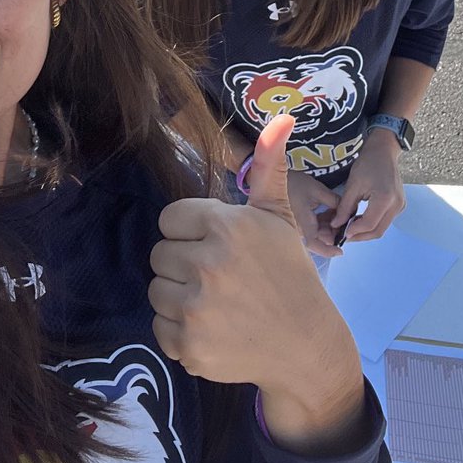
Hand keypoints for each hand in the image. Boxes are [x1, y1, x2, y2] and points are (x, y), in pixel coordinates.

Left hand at [149, 115, 365, 451]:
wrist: (306, 345)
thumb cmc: (289, 273)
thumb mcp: (279, 218)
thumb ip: (267, 167)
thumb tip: (281, 116)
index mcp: (225, 226)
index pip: (169, 219)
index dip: (191, 232)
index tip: (217, 246)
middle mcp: (207, 264)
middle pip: (159, 255)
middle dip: (184, 264)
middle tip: (220, 278)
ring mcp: (197, 308)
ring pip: (157, 290)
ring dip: (179, 297)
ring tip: (215, 303)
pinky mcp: (189, 346)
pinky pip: (160, 327)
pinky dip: (180, 331)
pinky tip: (212, 329)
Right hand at [286, 170, 342, 256]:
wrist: (271, 177)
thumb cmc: (293, 183)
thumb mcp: (316, 189)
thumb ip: (334, 201)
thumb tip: (347, 211)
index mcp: (303, 223)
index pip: (315, 244)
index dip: (328, 251)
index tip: (341, 250)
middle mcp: (298, 228)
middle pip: (318, 238)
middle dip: (333, 231)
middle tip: (345, 218)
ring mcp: (295, 225)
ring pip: (315, 233)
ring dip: (327, 225)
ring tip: (337, 210)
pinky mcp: (294, 220)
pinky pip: (309, 227)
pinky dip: (320, 222)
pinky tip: (327, 210)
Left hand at [330, 130, 404, 241]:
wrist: (384, 152)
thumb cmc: (367, 164)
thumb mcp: (353, 184)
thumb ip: (345, 207)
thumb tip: (336, 225)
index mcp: (385, 198)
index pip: (369, 224)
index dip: (354, 231)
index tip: (341, 232)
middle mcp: (396, 205)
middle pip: (378, 231)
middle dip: (360, 236)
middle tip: (344, 235)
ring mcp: (400, 206)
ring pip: (382, 228)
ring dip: (366, 231)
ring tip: (350, 228)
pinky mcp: (399, 205)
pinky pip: (385, 221)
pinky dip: (373, 224)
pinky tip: (360, 221)